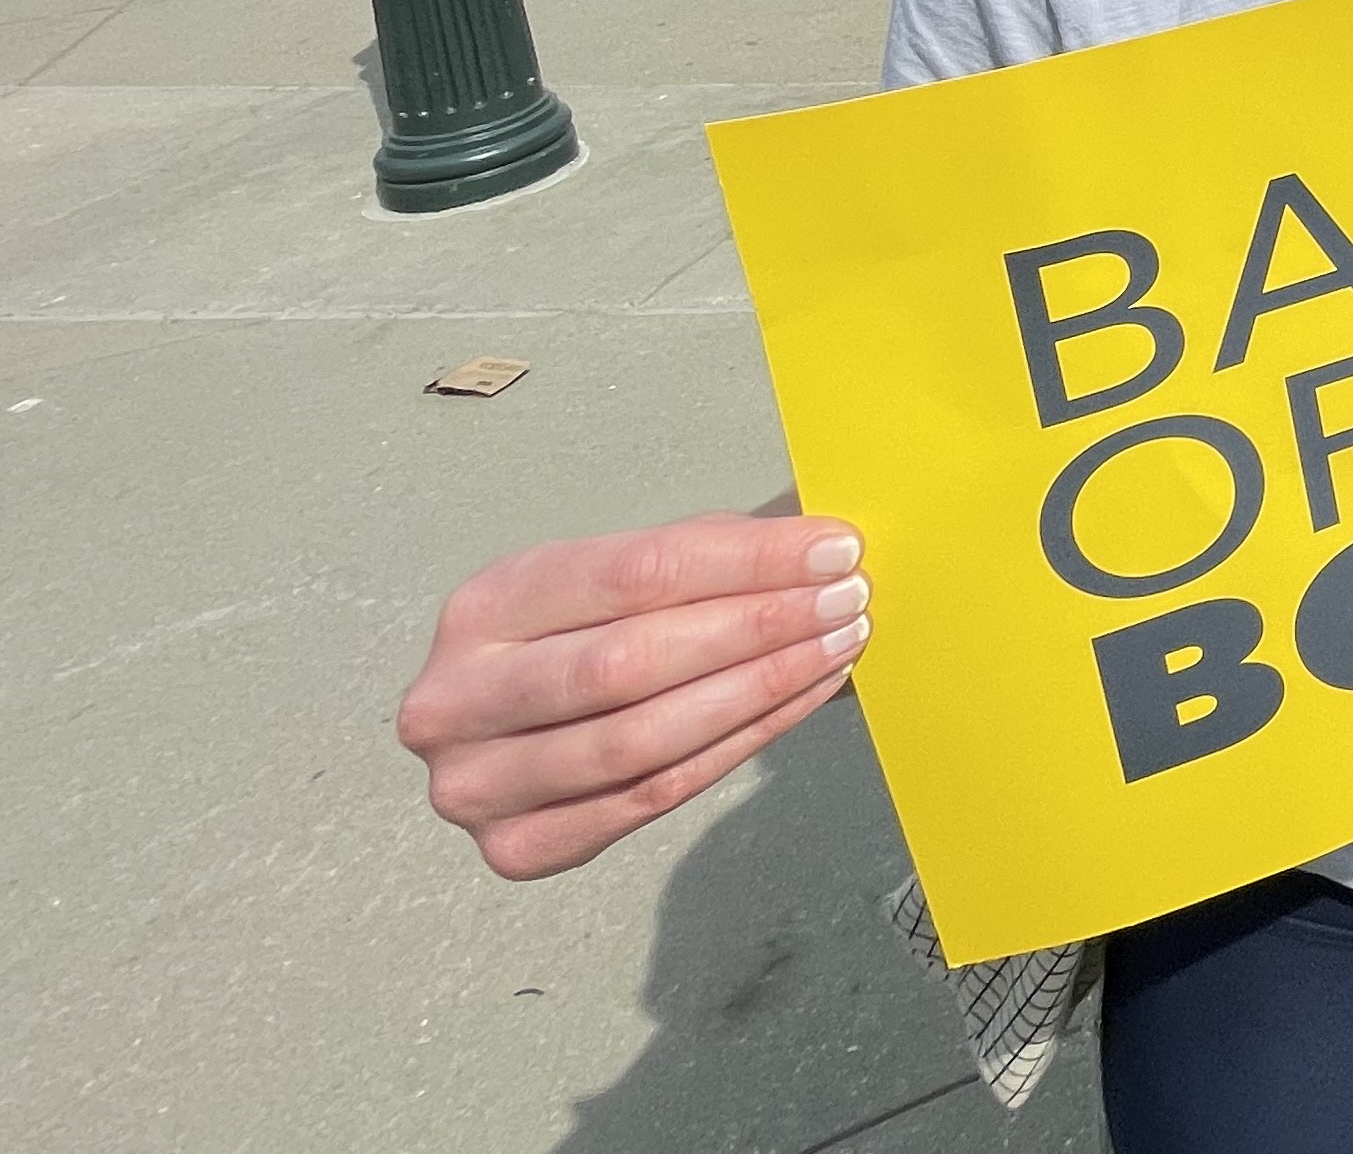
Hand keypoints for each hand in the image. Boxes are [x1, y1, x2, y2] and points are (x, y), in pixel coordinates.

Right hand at [396, 514, 869, 880]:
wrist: (502, 726)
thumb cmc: (579, 635)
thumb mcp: (623, 572)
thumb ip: (708, 556)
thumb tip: (825, 550)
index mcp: (483, 607)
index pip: (633, 573)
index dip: (745, 562)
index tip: (833, 550)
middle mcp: (457, 698)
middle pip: (630, 662)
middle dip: (758, 628)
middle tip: (847, 601)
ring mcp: (477, 784)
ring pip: (642, 739)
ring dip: (760, 690)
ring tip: (837, 647)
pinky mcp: (517, 849)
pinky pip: (650, 798)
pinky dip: (739, 746)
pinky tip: (800, 702)